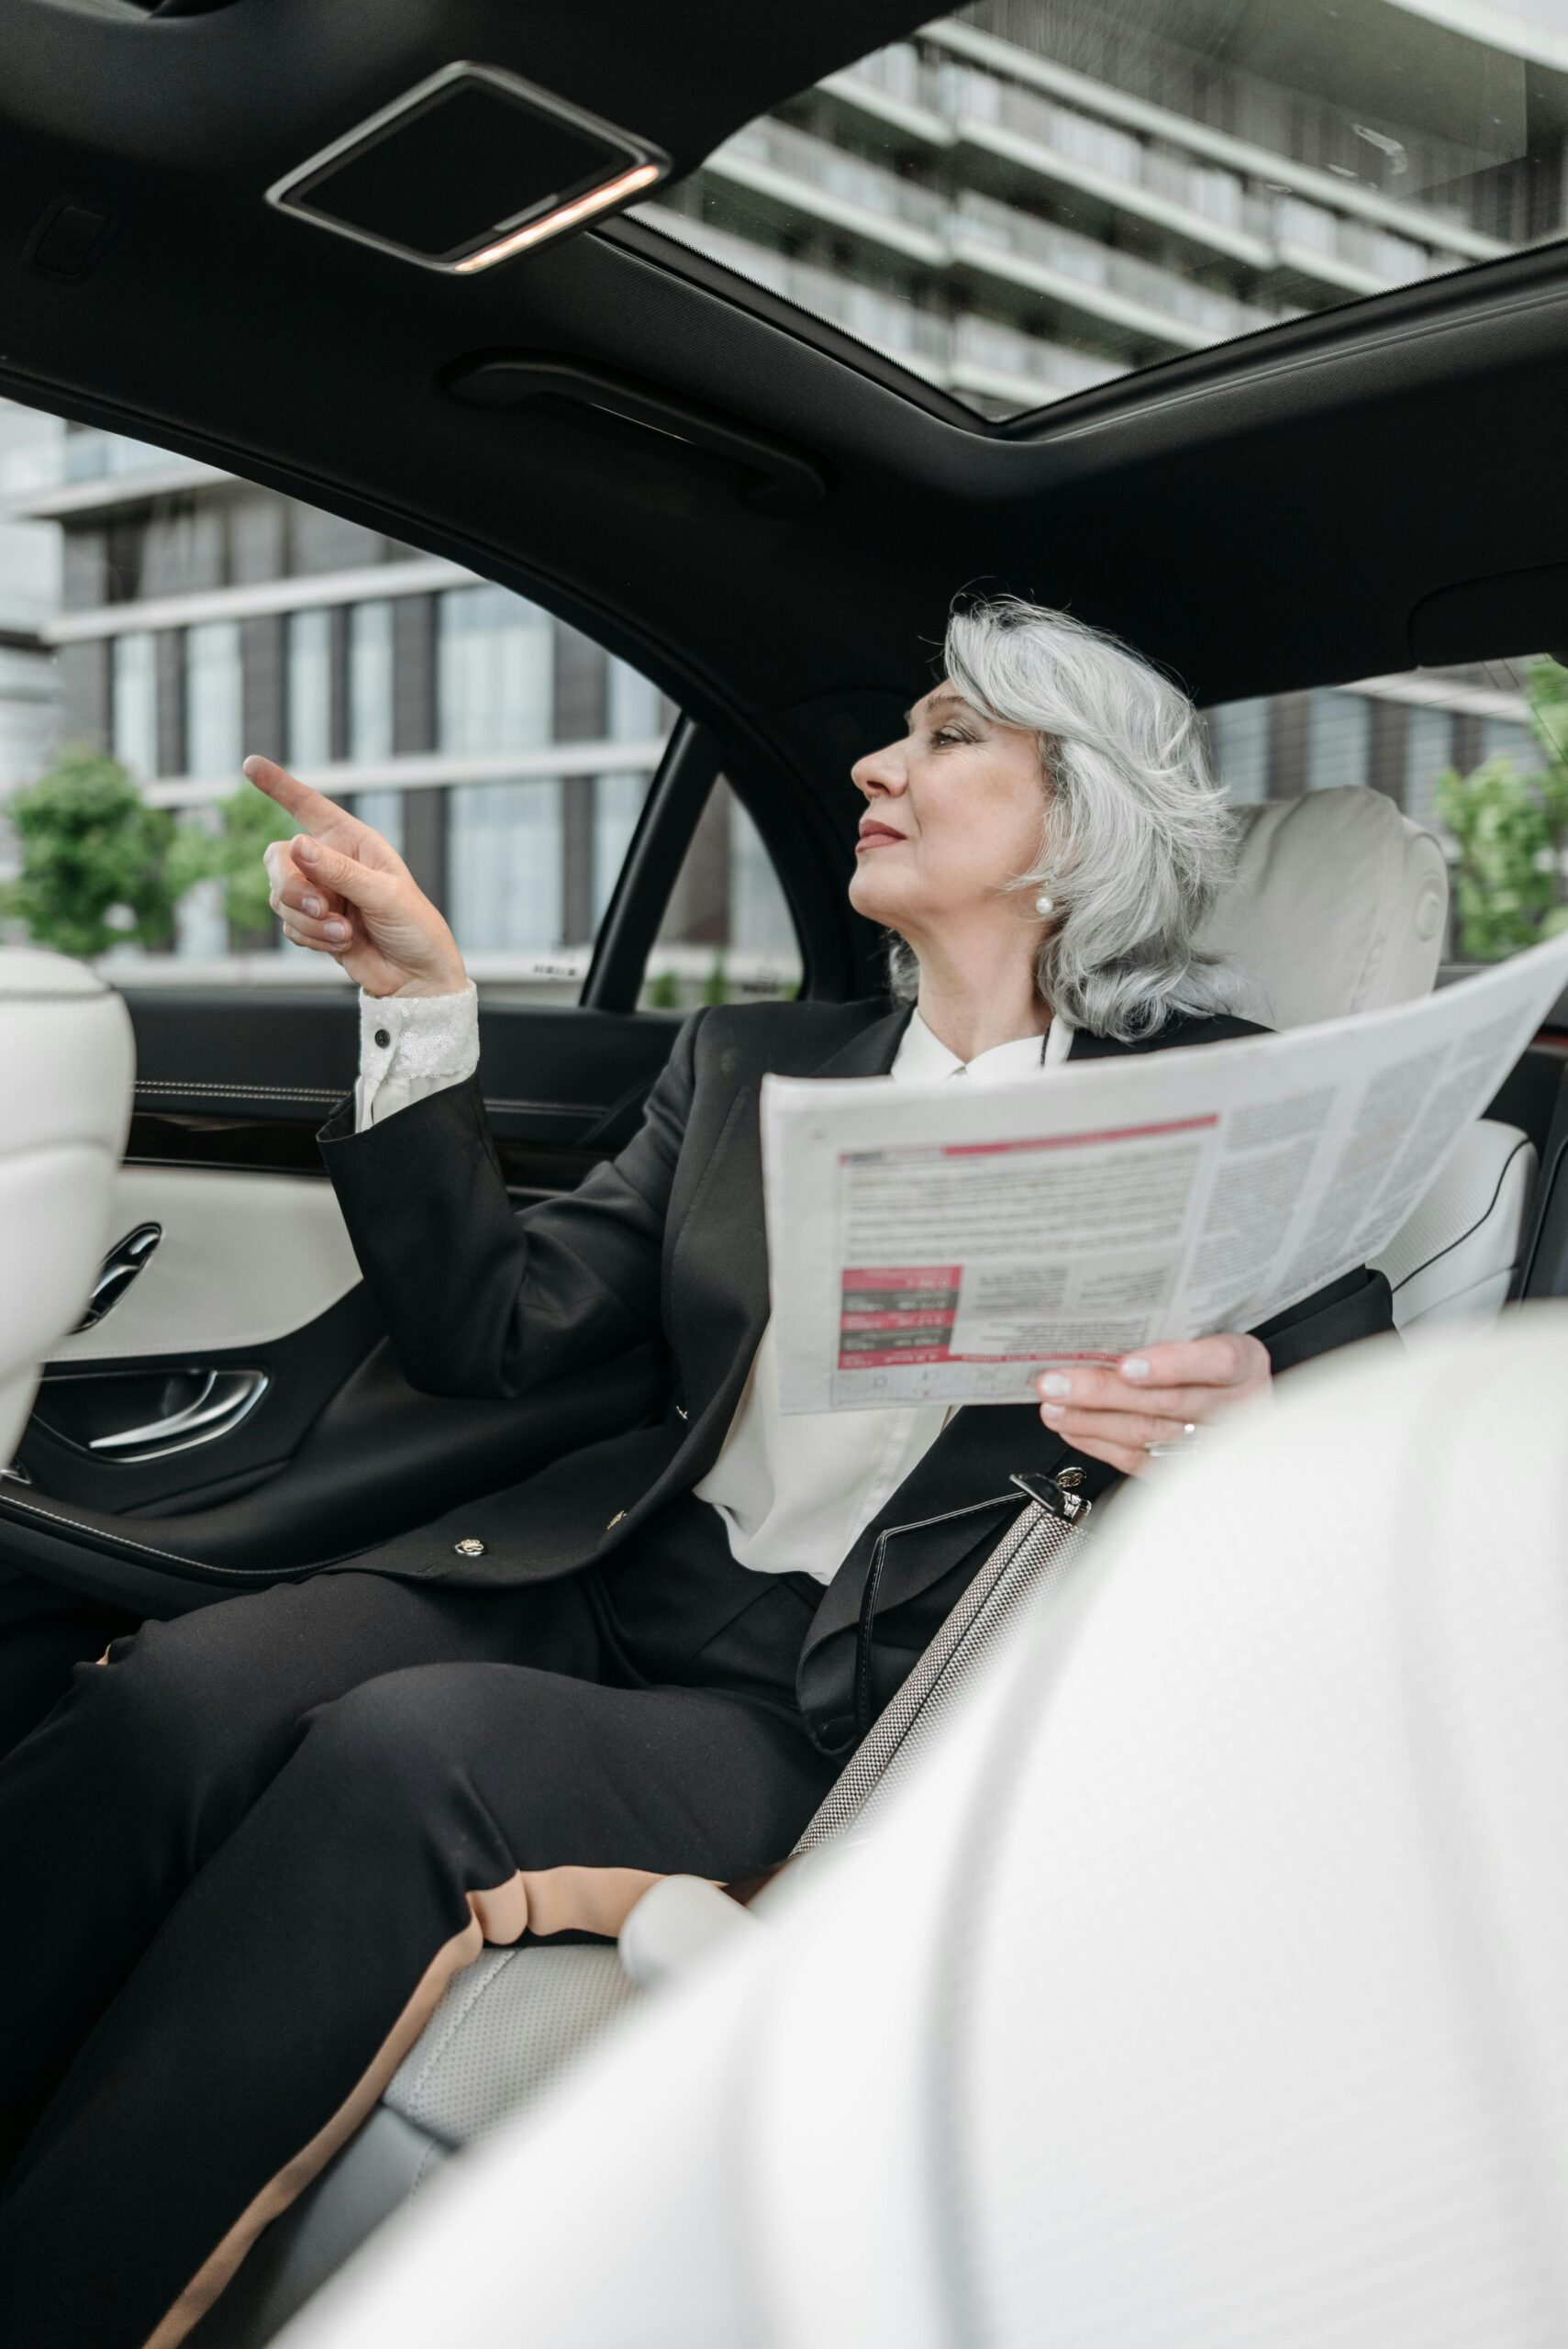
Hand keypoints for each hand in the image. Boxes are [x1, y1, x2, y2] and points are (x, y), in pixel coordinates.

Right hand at [245, 756, 468, 999]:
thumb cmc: (414, 928)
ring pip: (279, 897)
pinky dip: (310, 938)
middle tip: (320, 908)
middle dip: (292, 887)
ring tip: (344, 933)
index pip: (309, 806)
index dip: (280, 786)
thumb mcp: (385, 895)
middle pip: (279, 859)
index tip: (250, 765)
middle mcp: (330, 863)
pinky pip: (288, 925)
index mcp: (353, 841)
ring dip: (307, 920)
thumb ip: (341, 872)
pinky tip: (341, 944)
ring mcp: (318, 894)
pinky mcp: (311, 924)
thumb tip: (297, 845)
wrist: (415, 978)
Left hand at [1035, 1332, 1271, 1477]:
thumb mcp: (1209, 1328)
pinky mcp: (1185, 1466)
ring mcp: (1211, 1440)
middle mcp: (1235, 1405)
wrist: (1237, 1392)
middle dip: (1103, 1391)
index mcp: (1246, 1362)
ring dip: (1091, 1419)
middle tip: (1057, 1382)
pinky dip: (1098, 1443)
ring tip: (1053, 1405)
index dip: (1172, 1365)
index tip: (1127, 1364)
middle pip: (1168, 1401)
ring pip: (1149, 1433)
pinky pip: (1139, 1461)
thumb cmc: (1211, 1352)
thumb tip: (1101, 1319)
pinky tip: (1072, 1427)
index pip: (1218, 1362)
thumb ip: (1169, 1326)